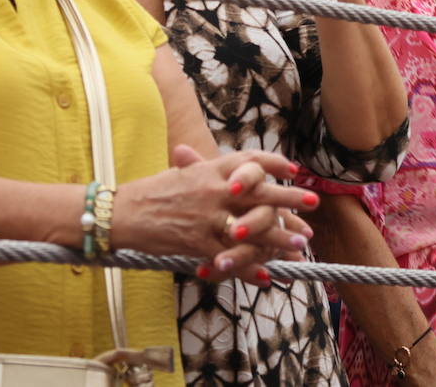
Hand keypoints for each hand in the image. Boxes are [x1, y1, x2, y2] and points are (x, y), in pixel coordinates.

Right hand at [114, 145, 316, 279]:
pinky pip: (231, 256)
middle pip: (261, 191)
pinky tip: (267, 276)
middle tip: (314, 202)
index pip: (251, 160)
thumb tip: (234, 172)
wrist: (121, 213)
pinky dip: (250, 268)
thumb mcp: (184, 173)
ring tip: (300, 245)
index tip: (293, 169)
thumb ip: (210, 171)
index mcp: (212, 169)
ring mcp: (209, 216)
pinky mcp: (199, 242)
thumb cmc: (152, 192)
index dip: (274, 164)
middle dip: (290, 198)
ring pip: (253, 228)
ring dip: (279, 239)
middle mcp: (215, 189)